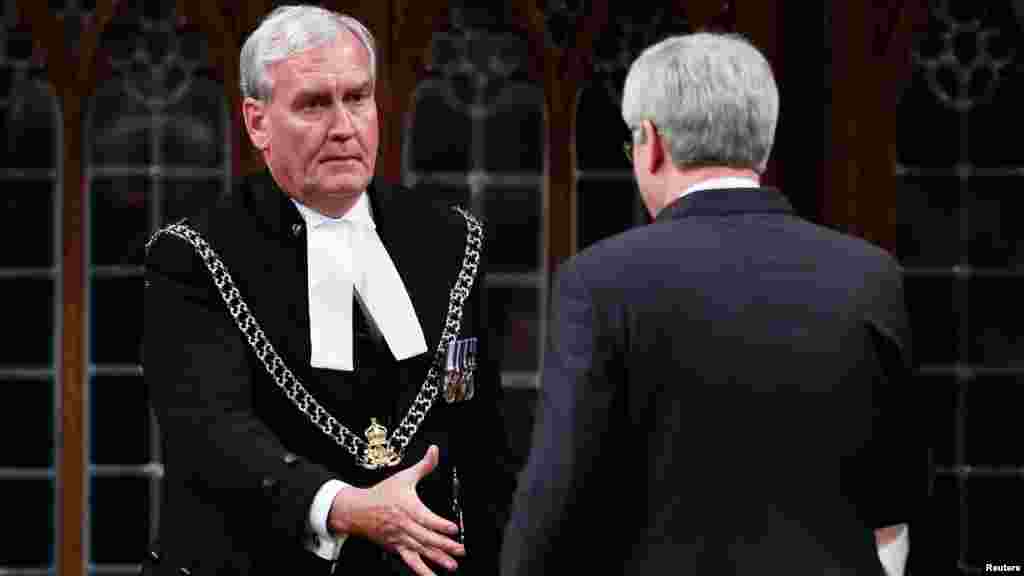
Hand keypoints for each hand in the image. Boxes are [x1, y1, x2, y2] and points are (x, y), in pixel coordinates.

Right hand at [328, 445, 464, 575]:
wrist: (357, 510)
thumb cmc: (381, 494)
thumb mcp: (404, 477)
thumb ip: (423, 466)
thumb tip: (435, 451)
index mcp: (407, 508)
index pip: (426, 518)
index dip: (440, 524)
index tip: (454, 529)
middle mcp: (404, 525)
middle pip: (426, 537)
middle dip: (444, 545)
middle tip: (460, 550)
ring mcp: (400, 539)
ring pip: (420, 550)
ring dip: (437, 559)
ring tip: (452, 565)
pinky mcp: (396, 548)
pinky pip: (410, 561)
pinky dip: (421, 570)